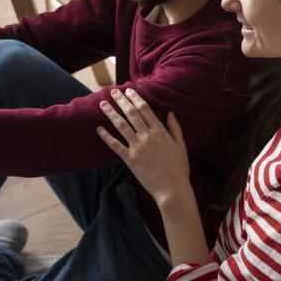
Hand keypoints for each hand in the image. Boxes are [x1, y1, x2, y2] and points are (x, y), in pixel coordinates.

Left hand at [97, 88, 191, 204]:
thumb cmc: (179, 168)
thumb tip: (170, 113)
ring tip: (103, 104)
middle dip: (121, 101)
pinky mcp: (129, 159)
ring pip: (121, 126)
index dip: (135, 98)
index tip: (128, 91)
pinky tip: (99, 129)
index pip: (145, 109)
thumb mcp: (181, 146)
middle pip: (131, 114)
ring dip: (111, 114)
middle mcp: (147, 137)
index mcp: (160, 132)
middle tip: (113, 91)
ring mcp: (137, 148)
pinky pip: (115, 146)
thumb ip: (175, 128)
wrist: (171, 189)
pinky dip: (106, 137)